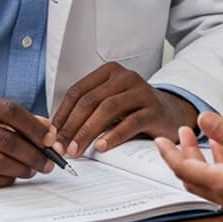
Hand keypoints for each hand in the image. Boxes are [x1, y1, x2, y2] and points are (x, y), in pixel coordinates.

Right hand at [0, 90, 61, 186]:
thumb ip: (9, 115)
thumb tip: (46, 128)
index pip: (9, 111)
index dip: (34, 126)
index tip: (50, 138)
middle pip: (7, 140)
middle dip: (34, 153)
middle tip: (48, 160)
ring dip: (22, 168)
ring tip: (34, 169)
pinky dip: (5, 179)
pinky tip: (14, 176)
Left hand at [52, 62, 196, 155]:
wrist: (171, 113)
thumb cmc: (133, 109)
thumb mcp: (109, 103)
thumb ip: (87, 111)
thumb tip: (55, 131)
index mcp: (109, 72)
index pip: (78, 91)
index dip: (62, 114)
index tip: (51, 134)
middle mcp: (125, 77)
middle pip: (90, 100)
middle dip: (72, 125)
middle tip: (61, 146)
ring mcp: (141, 91)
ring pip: (108, 109)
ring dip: (88, 131)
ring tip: (76, 149)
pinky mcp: (154, 110)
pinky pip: (131, 122)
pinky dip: (114, 135)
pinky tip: (102, 147)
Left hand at [155, 112, 222, 221]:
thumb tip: (204, 119)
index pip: (184, 170)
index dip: (169, 154)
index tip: (159, 141)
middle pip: (193, 177)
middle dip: (183, 155)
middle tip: (178, 136)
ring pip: (210, 180)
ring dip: (202, 159)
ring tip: (203, 138)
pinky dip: (221, 165)